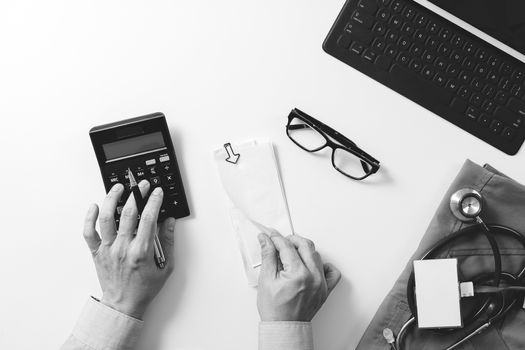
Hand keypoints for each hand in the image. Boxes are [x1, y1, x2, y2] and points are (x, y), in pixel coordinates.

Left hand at [83, 181, 175, 318]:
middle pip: (128, 213)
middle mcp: (123, 248)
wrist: (123, 305)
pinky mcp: (96, 252)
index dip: (154, 201)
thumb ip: (168, 242)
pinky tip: (94, 207)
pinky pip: (89, 233)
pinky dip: (89, 218)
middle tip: (142, 185)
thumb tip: (170, 222)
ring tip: (118, 188)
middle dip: (137, 194)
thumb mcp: (166, 267)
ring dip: (112, 199)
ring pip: (106, 218)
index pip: (149, 218)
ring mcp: (108, 249)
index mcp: (141, 252)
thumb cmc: (144, 288)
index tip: (157, 192)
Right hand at [256, 232, 340, 321]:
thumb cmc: (275, 310)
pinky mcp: (326, 289)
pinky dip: (323, 265)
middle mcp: (313, 277)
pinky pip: (332, 272)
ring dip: (304, 250)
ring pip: (316, 255)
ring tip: (291, 254)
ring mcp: (321, 283)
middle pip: (305, 245)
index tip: (270, 236)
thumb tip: (266, 240)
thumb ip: (267, 256)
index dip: (276, 238)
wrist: (284, 327)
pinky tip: (311, 265)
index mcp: (298, 274)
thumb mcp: (266, 280)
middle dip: (291, 239)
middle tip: (280, 242)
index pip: (287, 246)